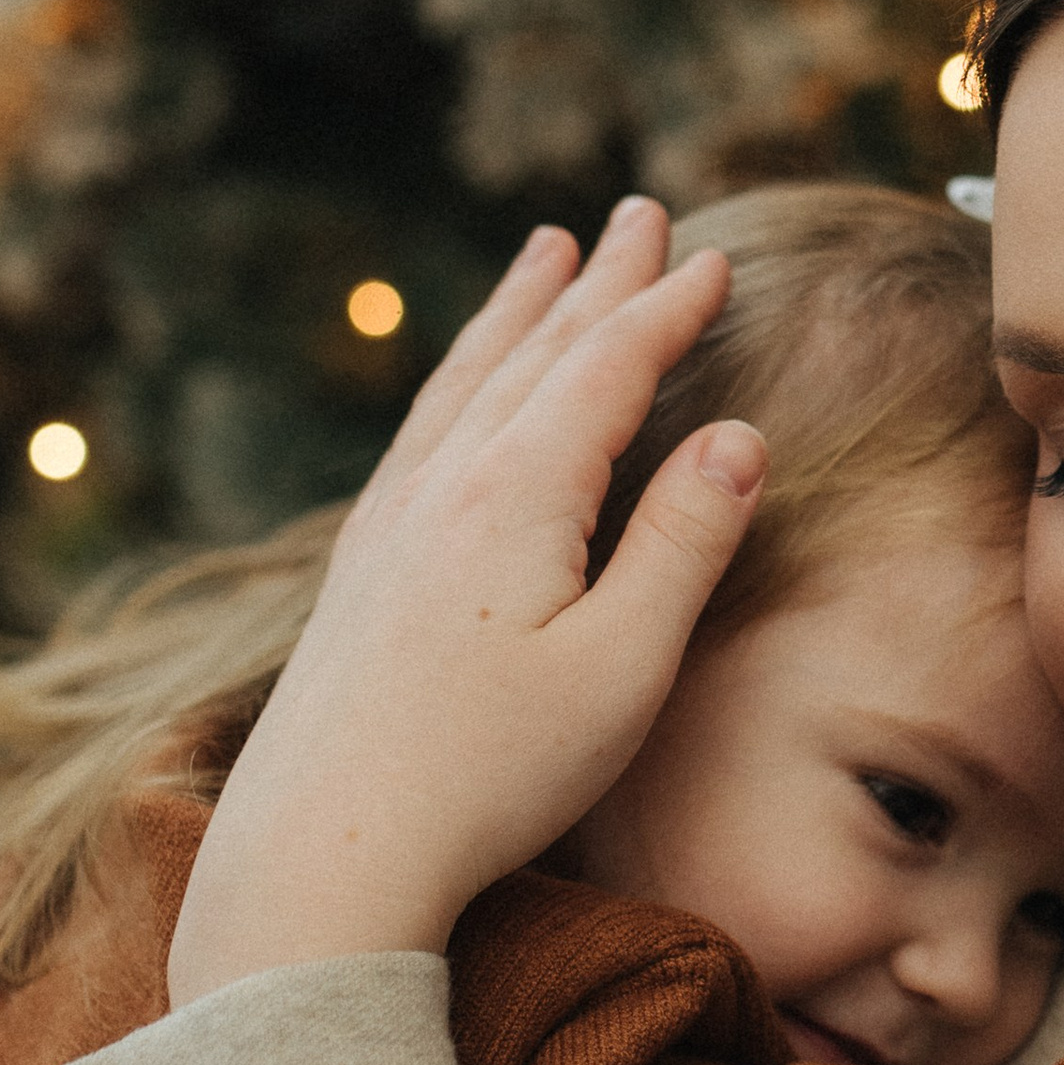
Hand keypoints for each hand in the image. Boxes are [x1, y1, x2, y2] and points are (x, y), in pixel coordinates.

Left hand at [169, 200, 763, 1005]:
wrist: (323, 852)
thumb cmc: (489, 776)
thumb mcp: (621, 669)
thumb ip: (683, 544)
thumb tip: (740, 435)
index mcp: (517, 495)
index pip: (606, 369)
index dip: (666, 310)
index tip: (716, 261)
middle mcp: (444, 486)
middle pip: (532, 352)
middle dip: (595, 280)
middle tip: (638, 212)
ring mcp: (390, 524)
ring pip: (465, 381)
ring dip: (515, 311)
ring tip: (543, 255)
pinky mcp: (359, 571)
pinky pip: (421, 431)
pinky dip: (459, 377)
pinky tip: (460, 389)